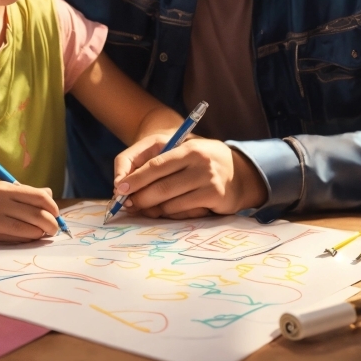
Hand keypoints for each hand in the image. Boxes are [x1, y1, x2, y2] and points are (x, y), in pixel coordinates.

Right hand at [0, 182, 60, 241]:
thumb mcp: (1, 191)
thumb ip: (25, 193)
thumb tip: (49, 194)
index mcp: (8, 187)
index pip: (40, 196)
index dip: (53, 207)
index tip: (56, 215)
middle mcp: (3, 199)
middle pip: (38, 212)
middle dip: (51, 223)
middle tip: (53, 230)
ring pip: (30, 226)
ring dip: (41, 233)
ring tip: (42, 235)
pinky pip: (17, 236)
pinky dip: (28, 239)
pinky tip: (29, 239)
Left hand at [113, 135, 267, 218]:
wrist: (239, 172)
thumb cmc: (200, 161)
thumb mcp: (181, 150)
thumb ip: (155, 160)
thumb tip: (124, 181)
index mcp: (188, 147)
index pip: (156, 165)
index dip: (136, 178)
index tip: (120, 188)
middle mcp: (200, 162)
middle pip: (161, 186)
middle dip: (140, 198)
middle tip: (128, 204)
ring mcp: (209, 181)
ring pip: (169, 203)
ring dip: (154, 208)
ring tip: (148, 206)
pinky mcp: (214, 198)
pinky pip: (182, 211)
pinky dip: (170, 213)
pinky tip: (168, 208)